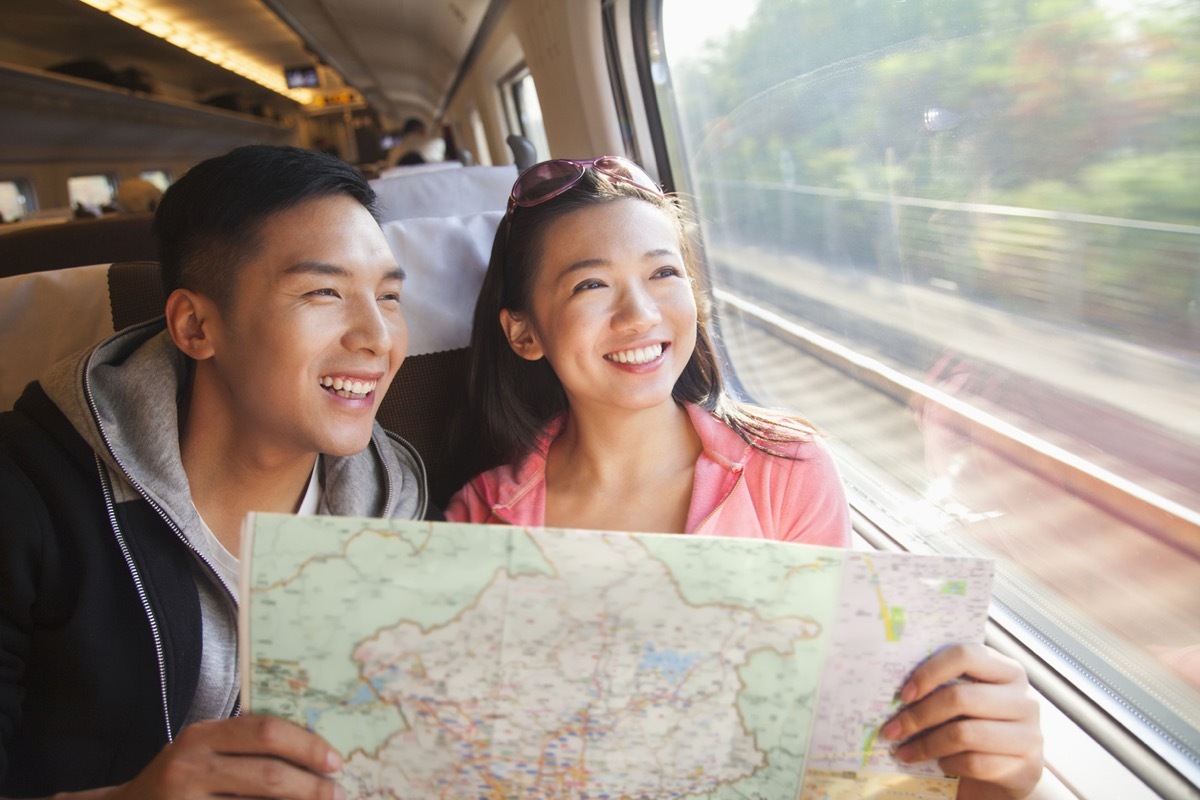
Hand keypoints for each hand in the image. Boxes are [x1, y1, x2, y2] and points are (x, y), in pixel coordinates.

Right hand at [105, 715, 344, 799]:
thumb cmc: (177, 784)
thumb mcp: (203, 754)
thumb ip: (245, 748)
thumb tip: (314, 756)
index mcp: (200, 736)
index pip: (265, 731)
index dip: (307, 746)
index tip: (335, 761)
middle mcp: (188, 767)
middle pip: (268, 775)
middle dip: (311, 788)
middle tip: (338, 794)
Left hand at [880, 643, 1042, 799]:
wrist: (1013, 772)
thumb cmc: (980, 727)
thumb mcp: (969, 701)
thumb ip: (946, 686)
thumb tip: (895, 688)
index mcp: (1007, 670)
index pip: (965, 656)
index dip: (929, 672)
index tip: (903, 694)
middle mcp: (1024, 699)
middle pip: (960, 698)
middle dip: (918, 716)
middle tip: (892, 730)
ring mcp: (1029, 734)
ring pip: (964, 734)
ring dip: (926, 744)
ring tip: (904, 751)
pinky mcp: (1026, 767)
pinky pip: (975, 763)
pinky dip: (949, 764)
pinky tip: (939, 764)